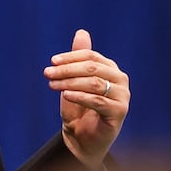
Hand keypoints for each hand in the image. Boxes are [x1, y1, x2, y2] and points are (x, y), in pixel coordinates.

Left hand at [43, 29, 129, 168]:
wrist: (82, 139)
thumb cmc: (78, 108)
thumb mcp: (73, 81)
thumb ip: (77, 59)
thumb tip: (81, 31)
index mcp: (110, 68)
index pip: (90, 56)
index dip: (70, 57)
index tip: (52, 61)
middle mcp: (120, 80)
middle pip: (92, 68)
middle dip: (67, 69)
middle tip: (48, 73)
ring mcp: (122, 97)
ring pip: (94, 83)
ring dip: (69, 82)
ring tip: (52, 84)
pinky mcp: (119, 112)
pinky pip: (98, 101)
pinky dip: (79, 96)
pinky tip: (65, 94)